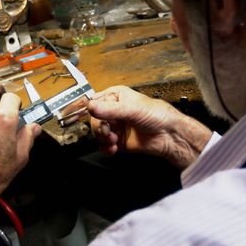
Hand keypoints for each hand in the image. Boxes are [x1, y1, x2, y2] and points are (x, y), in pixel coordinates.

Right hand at [86, 85, 211, 168]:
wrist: (169, 136)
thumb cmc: (157, 115)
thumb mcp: (133, 109)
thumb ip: (111, 109)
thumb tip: (91, 106)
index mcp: (114, 96)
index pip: (93, 101)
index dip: (84, 109)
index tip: (75, 115)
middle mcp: (112, 110)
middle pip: (92, 119)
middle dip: (99, 128)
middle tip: (108, 132)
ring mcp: (115, 126)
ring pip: (97, 133)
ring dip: (102, 138)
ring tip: (113, 141)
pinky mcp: (117, 140)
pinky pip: (103, 145)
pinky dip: (105, 148)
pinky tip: (113, 149)